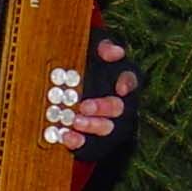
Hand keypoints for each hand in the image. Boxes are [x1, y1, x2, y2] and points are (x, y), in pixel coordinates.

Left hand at [53, 32, 142, 149]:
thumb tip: (116, 52)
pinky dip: (78, 141)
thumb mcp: (88, 50)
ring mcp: (107, 123)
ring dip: (93, 125)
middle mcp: (118, 103)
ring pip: (108, 128)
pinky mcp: (93, 139)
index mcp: (119, 80)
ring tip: (75, 122)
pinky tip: (66, 136)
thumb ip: (101, 46)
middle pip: (119, 107)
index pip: (132, 79)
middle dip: (103, 107)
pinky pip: (90, 144)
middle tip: (84, 106)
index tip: (120, 88)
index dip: (127, 83)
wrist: (59, 87)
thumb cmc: (79, 64)